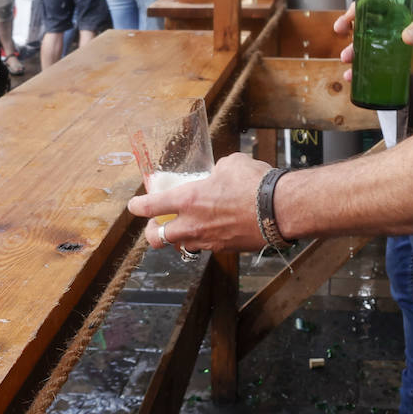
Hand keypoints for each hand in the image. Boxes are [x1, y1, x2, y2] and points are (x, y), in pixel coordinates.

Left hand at [128, 153, 272, 252]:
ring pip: (181, 245)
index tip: (134, 206)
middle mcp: (192, 224)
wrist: (278, 209)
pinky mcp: (224, 249)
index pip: (151, 207)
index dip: (138, 206)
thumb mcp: (230, 164)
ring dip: (178, 237)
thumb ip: (216, 171)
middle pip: (157, 238)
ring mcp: (208, 240)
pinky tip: (213, 230)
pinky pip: (205, 247)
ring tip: (186, 227)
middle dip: (152, 232)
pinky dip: (203, 240)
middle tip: (157, 224)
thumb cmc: (254, 183)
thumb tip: (217, 175)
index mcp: (188, 199)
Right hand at [334, 5, 412, 80]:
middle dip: (347, 29)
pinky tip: (352, 78)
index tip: (347, 16)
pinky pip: (370, 66)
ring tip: (347, 60)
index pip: (370, 7)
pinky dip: (359, 72)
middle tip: (340, 32)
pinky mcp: (390, 64)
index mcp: (395, 16)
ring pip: (363, 48)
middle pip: (361, 26)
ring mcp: (388, 47)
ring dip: (351, 52)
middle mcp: (388, 30)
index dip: (355, 9)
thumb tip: (406, 37)